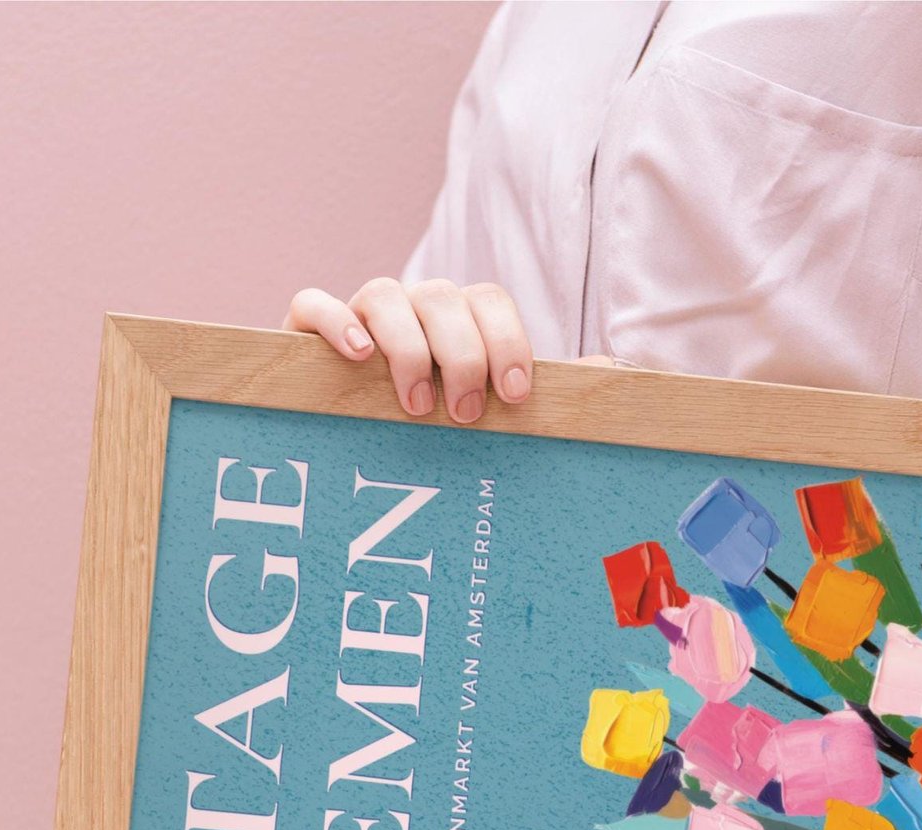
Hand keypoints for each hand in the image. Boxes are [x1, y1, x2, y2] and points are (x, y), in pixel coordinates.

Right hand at [283, 278, 532, 422]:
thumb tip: (616, 374)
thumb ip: (550, 392)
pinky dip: (336, 323)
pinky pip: (314, 304)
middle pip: (445, 298)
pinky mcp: (306, 330)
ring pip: (387, 295)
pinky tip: (359, 357)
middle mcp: (415, 306)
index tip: (516, 397)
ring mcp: (362, 313)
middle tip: (465, 415)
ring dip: (409, 348)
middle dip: (462, 356)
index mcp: (462, 318)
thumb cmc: (434, 430)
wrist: (346, 442)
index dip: (508, 343)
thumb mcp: (490, 415)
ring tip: (417, 405)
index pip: (491, 302)